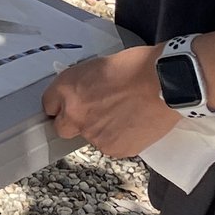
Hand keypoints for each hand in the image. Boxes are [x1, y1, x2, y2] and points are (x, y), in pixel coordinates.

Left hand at [42, 46, 184, 159]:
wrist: (165, 82)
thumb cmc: (137, 67)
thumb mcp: (98, 66)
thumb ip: (83, 85)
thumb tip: (82, 94)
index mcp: (67, 89)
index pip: (48, 105)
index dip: (61, 105)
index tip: (68, 105)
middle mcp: (75, 114)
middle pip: (61, 128)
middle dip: (73, 122)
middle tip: (94, 113)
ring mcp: (93, 135)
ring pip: (90, 137)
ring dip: (102, 129)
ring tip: (125, 113)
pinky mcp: (114, 148)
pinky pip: (112, 146)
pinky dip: (120, 138)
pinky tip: (134, 123)